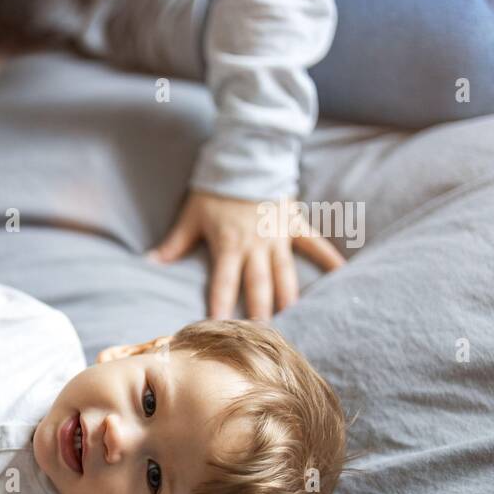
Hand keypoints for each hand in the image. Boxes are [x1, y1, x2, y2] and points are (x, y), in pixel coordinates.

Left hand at [150, 190, 345, 319]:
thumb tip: (150, 262)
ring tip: (296, 321)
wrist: (246, 157)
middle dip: (260, 311)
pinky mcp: (295, 224)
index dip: (219, 307)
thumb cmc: (215, 188)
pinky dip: (330, 259)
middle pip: (258, 286)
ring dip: (289, 298)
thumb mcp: (191, 215)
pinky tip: (344, 275)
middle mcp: (256, 247)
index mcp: (229, 246)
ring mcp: (278, 237)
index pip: (222, 284)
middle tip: (264, 336)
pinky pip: (316, 244)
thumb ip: (174, 243)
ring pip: (286, 274)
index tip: (218, 328)